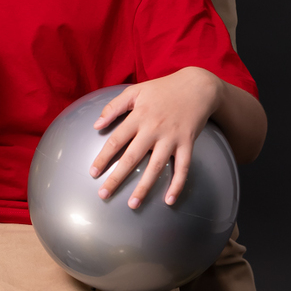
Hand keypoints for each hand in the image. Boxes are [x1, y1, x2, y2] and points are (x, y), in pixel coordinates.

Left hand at [88, 69, 219, 206]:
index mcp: (138, 116)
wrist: (198, 86)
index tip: (93, 172)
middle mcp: (153, 128)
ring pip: (156, 166)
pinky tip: (169, 200)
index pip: (116, 140)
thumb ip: (113, 106)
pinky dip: (177, 184)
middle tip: (103, 195)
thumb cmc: (163, 89)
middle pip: (132, 157)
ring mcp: (172, 137)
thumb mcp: (135, 91)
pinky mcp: (188, 143)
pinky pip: (183, 167)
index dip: (103, 157)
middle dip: (117, 178)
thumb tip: (96, 125)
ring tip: (133, 204)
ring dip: (144, 187)